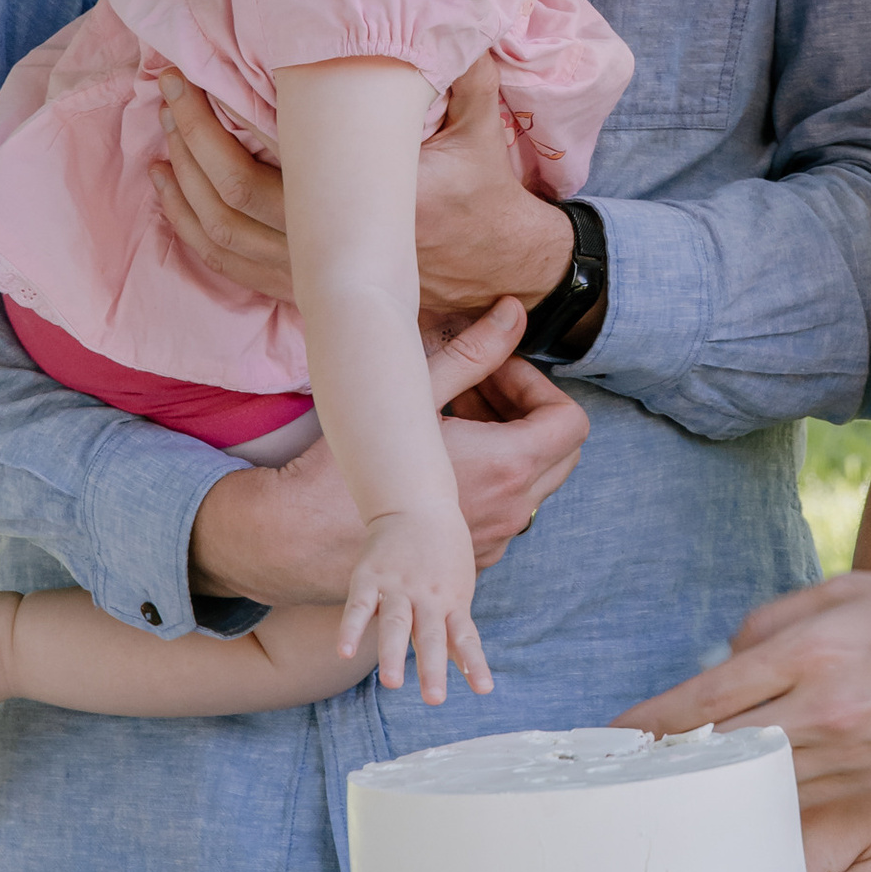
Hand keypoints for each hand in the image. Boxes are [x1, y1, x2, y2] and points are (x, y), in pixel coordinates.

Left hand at [159, 58, 575, 321]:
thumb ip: (466, 73)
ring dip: (183, 190)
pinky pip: (233, 268)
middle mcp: (343, 250)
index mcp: (380, 204)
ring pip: (224, 240)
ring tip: (163, 137)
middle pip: (235, 201)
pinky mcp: (310, 292)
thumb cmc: (487, 191)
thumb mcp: (484, 130)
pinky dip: (194, 234)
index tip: (198, 76)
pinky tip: (173, 199)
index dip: (224, 125)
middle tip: (169, 92)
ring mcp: (321, 279)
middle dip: (190, 142)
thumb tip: (446, 10)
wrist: (500, 268)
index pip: (281, 167)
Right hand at [190, 299, 584, 600]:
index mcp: (506, 468)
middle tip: (478, 387)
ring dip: (510, 444)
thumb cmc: (352, 464)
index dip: (540, 386)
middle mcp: (510, 512)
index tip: (496, 371)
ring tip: (453, 416)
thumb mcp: (416, 395)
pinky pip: (505, 511)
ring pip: (534, 483)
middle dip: (528, 412)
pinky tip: (443, 458)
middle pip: (561, 453)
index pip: (570, 423)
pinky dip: (492, 478)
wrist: (299, 536)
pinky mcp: (470, 559)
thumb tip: (515, 312)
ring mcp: (493, 541)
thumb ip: (475, 352)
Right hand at [343, 496, 490, 703]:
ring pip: (395, 623)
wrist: (418, 504)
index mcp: (452, 601)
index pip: (465, 637)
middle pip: (430, 635)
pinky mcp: (369, 578)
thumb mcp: (459, 590)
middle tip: (435, 699)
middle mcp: (427, 597)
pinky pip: (358, 607)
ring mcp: (398, 587)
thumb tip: (467, 671)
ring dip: (393, 654)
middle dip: (432, 668)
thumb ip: (457, 630)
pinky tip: (344, 651)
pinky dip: (351, 629)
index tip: (484, 690)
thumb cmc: (443, 555)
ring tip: (392, 684)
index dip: (474, 664)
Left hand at [614, 570, 870, 801]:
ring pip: (752, 782)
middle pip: (720, 747)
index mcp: (810, 652)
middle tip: (623, 772)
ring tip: (666, 788)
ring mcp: (844, 754)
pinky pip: (794, 797)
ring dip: (707, 786)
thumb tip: (727, 660)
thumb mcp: (840, 591)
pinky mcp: (863, 783)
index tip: (613, 736)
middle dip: (666, 762)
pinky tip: (732, 800)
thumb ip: (771, 621)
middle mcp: (820, 709)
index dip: (653, 722)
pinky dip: (758, 799)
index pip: (710, 695)